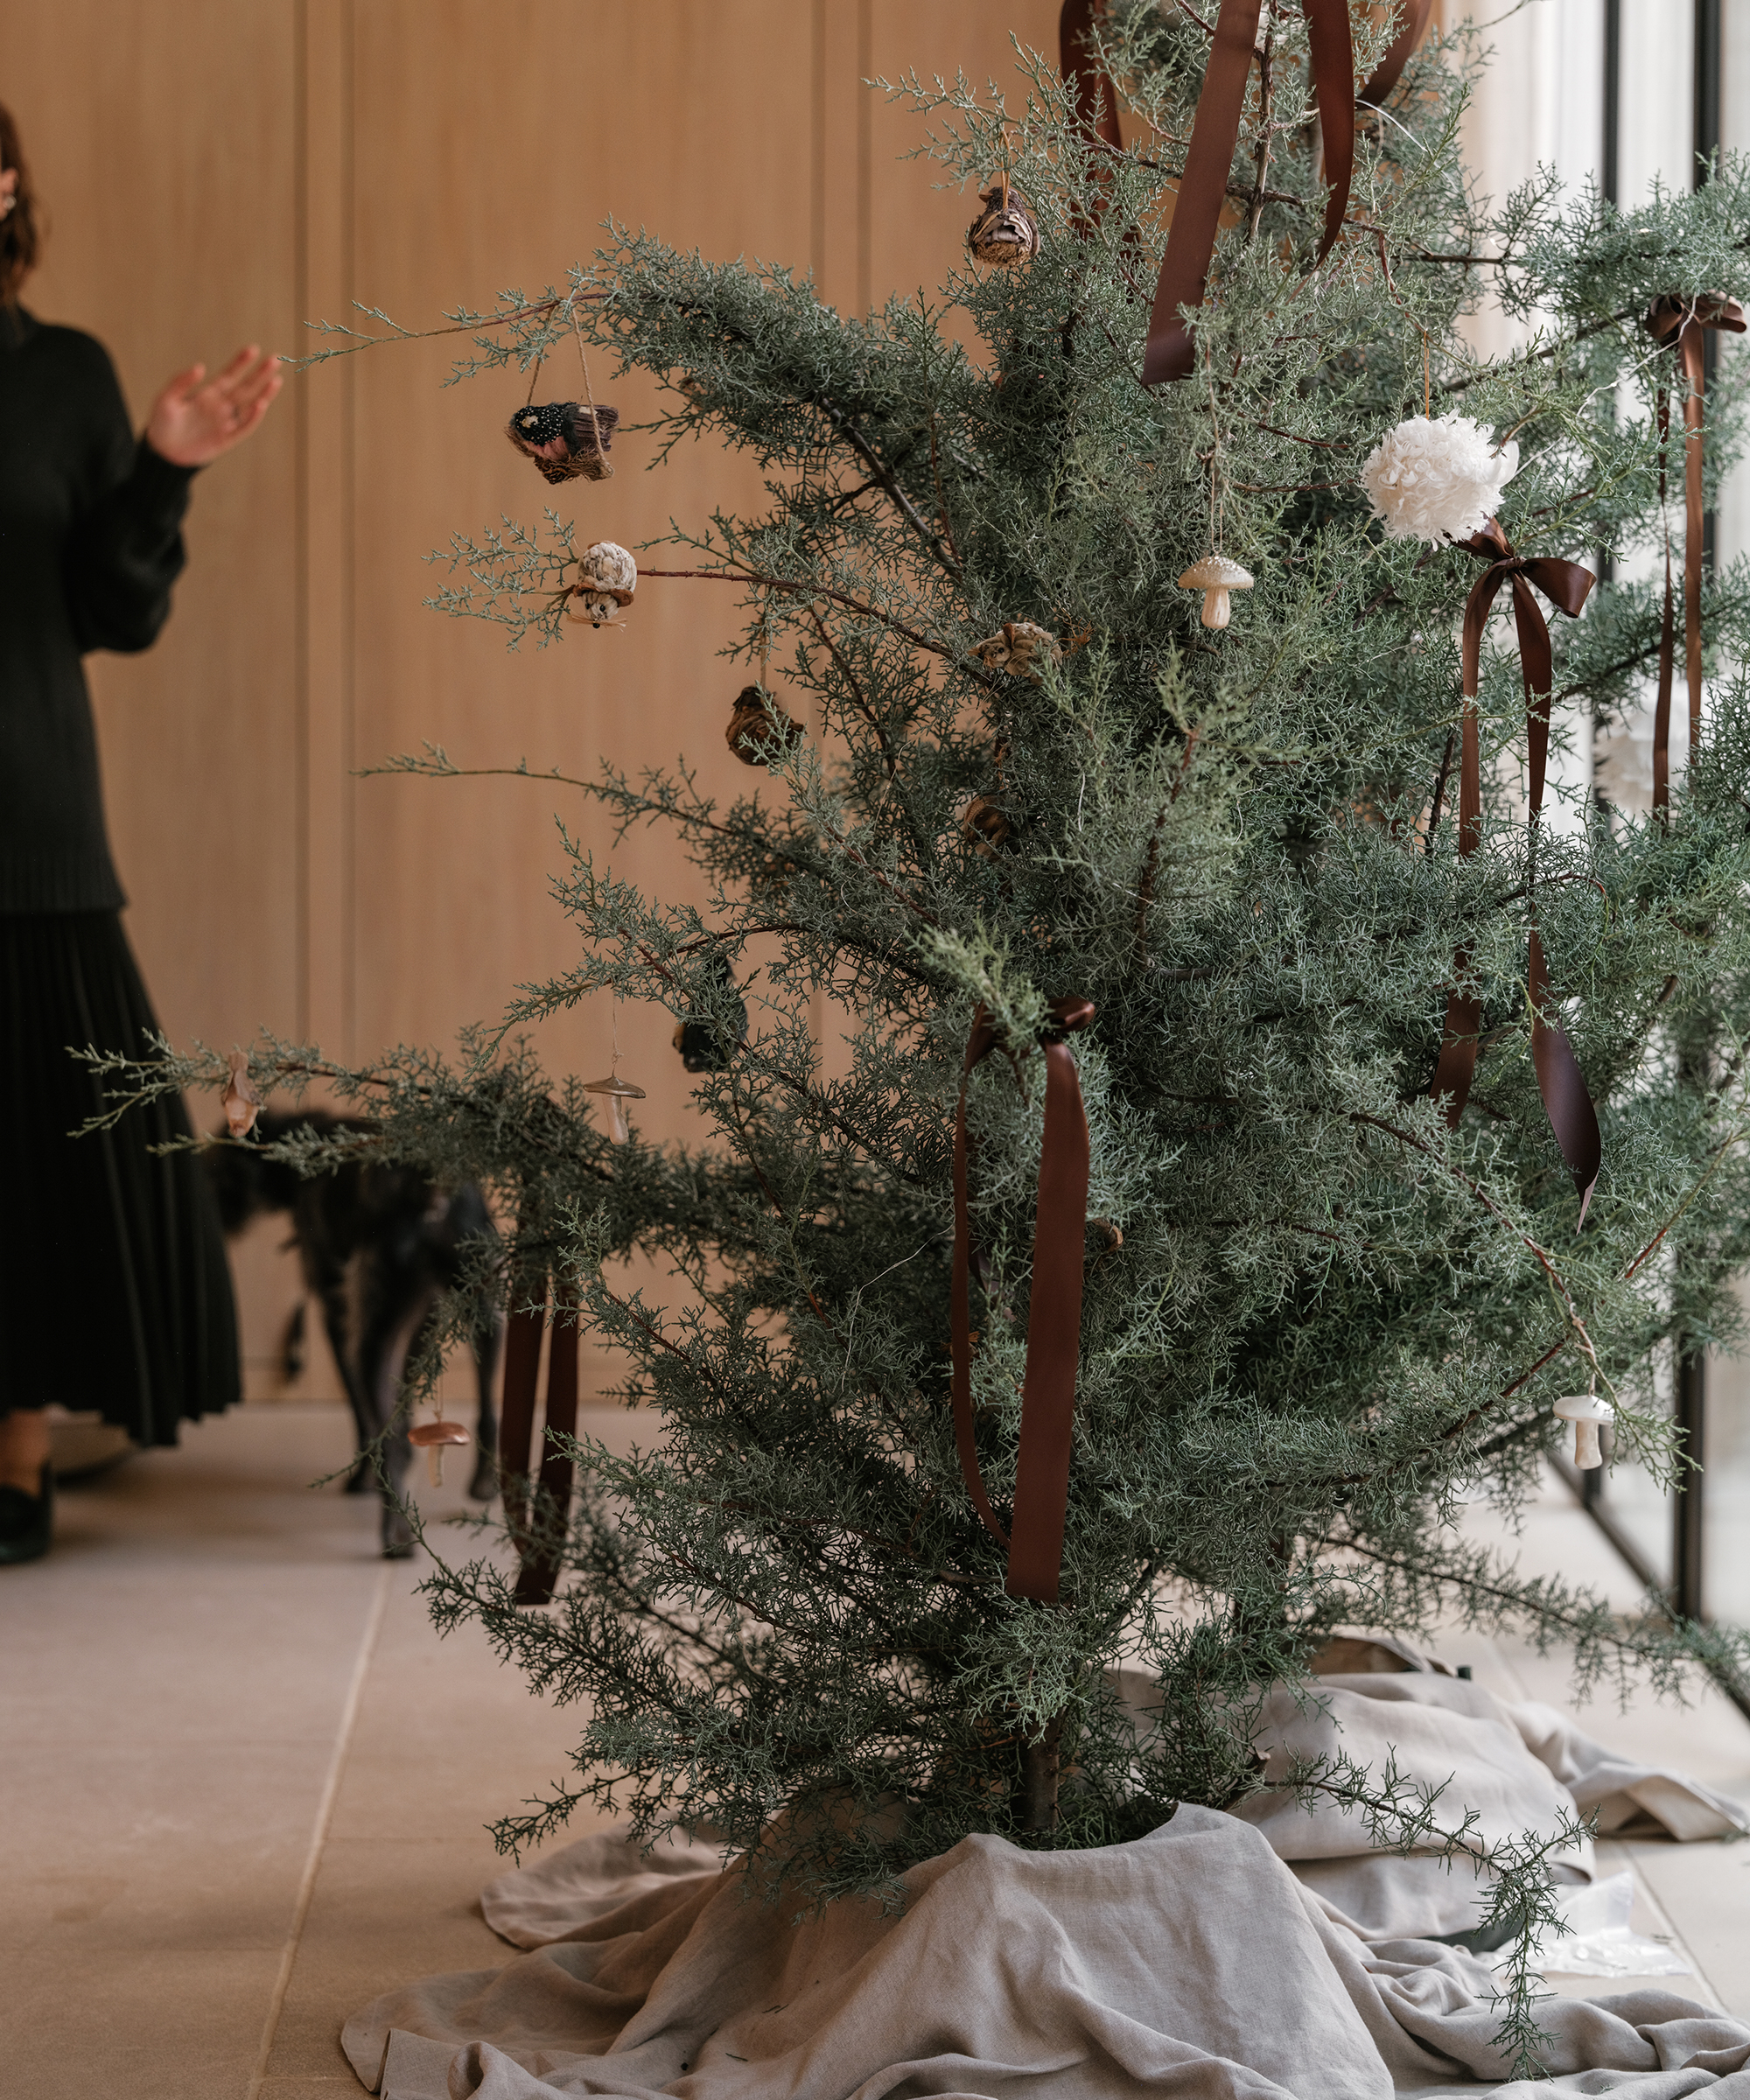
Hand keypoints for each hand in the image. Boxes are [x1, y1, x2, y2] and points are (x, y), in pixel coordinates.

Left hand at [145, 345, 281, 466]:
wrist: (165, 452)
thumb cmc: (162, 423)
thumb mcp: (166, 399)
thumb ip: (181, 382)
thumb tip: (201, 367)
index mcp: (208, 394)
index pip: (229, 375)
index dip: (240, 363)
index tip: (253, 349)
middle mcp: (221, 406)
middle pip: (245, 387)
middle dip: (260, 374)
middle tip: (275, 359)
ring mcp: (225, 422)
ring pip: (249, 405)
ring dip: (264, 393)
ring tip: (277, 381)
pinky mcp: (227, 439)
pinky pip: (244, 427)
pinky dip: (253, 416)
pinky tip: (260, 404)